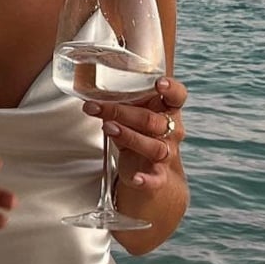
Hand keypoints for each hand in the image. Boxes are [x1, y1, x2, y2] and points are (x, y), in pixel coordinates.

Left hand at [82, 76, 187, 191]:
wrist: (152, 167)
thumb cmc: (140, 130)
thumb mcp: (134, 113)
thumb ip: (121, 102)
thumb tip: (87, 87)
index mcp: (168, 111)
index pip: (177, 96)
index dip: (170, 88)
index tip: (158, 83)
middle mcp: (171, 131)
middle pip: (152, 120)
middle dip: (122, 112)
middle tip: (99, 108)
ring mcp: (167, 154)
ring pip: (153, 146)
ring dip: (129, 137)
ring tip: (108, 128)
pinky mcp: (158, 175)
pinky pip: (155, 179)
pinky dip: (146, 180)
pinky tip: (136, 179)